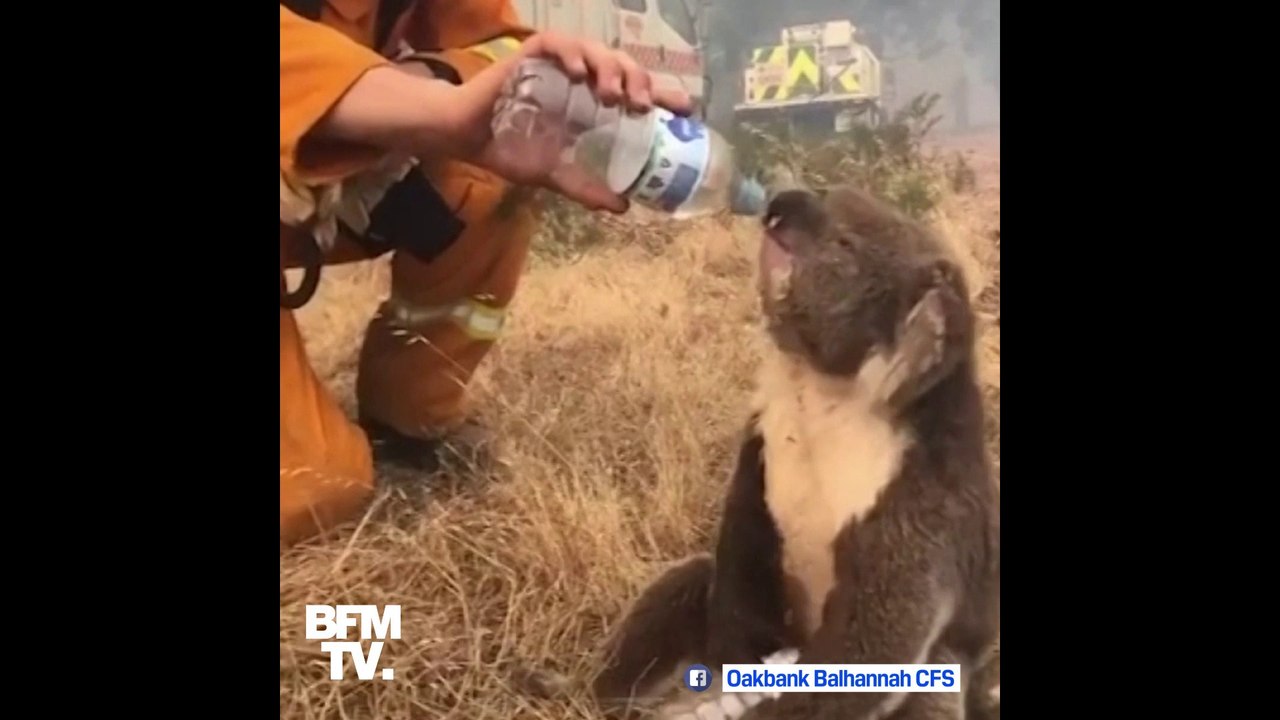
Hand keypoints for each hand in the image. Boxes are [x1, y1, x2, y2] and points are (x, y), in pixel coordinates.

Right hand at [438, 31, 694, 212]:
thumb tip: (624, 208)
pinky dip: (572, 54)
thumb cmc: (510, 150)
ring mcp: (557, 65)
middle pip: (624, 66)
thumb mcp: (555, 174)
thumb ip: (586, 187)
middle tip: (642, 107)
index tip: (686, 110)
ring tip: (612, 96)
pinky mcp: (530, 55)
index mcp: (593, 104)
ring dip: (610, 68)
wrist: (468, 139)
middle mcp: (581, 80)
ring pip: (596, 50)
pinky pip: (557, 43)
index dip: (663, 96)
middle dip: (640, 82)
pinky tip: (577, 74)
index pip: (636, 92)